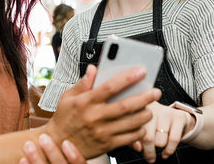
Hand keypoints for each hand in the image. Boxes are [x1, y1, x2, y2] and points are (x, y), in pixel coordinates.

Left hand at [20, 133, 85, 163]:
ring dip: (35, 159)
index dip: (74, 155)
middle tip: (43, 138)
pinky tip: (22, 159)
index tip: (66, 142)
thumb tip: (83, 101)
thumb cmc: (70, 151)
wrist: (55, 162)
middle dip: (51, 152)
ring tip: (28, 145)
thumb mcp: (83, 142)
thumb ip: (81, 132)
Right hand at [45, 64, 160, 158]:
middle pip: (125, 106)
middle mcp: (94, 116)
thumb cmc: (64, 117)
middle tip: (156, 92)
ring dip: (145, 115)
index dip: (128, 78)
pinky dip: (139, 131)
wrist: (57, 144)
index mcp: (85, 101)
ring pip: (130, 123)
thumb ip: (83, 83)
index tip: (141, 71)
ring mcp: (101, 132)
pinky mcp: (106, 145)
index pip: (110, 87)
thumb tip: (94, 68)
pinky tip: (141, 125)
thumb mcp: (67, 97)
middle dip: (144, 97)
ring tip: (150, 109)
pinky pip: (128, 138)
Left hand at [137, 101, 193, 162]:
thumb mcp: (140, 129)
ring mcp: (166, 111)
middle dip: (149, 151)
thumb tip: (138, 148)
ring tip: (158, 146)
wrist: (174, 116)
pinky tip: (165, 154)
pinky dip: (169, 151)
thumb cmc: (152, 124)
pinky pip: (174, 140)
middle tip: (149, 157)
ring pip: (161, 141)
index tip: (140, 149)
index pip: (135, 129)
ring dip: (159, 147)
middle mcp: (152, 107)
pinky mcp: (179, 117)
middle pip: (148, 137)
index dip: (136, 141)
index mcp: (138, 108)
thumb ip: (134, 139)